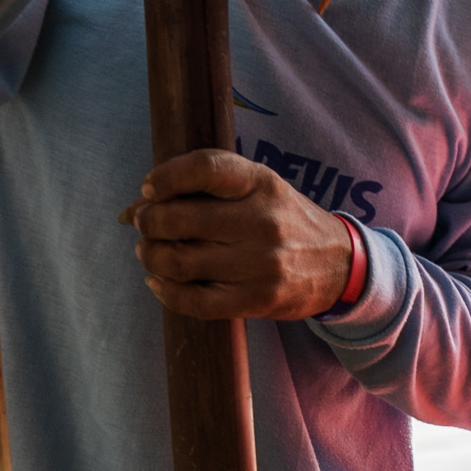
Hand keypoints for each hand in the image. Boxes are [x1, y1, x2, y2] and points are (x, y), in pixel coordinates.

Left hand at [126, 149, 359, 320]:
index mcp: (261, 183)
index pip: (205, 168)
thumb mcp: (256, 190)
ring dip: (151, 256)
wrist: (340, 265)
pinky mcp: (257, 300)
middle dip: (149, 222)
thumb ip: (200, 190)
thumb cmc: (283, 221)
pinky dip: (167, 293)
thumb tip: (130, 209)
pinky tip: (158, 282)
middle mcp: (262, 221)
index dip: (165, 177)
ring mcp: (260, 264)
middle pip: (182, 219)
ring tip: (148, 252)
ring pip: (181, 261)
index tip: (148, 189)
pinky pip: (197, 302)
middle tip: (143, 224)